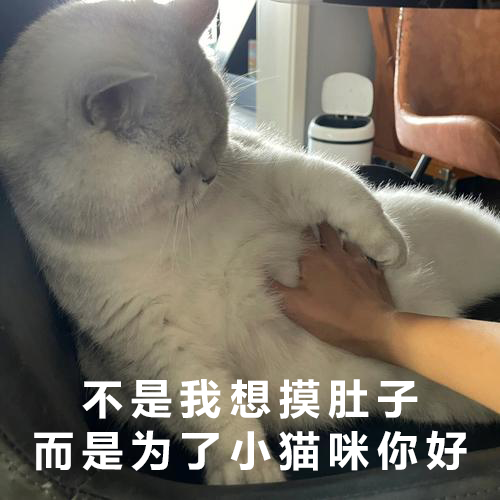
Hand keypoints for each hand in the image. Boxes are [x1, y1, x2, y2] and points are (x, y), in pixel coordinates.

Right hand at [271, 223, 396, 358]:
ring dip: (338, 237)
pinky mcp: (373, 271)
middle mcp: (336, 253)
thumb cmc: (332, 318)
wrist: (375, 327)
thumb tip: (258, 272)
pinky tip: (356, 257)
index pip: (302, 235)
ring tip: (332, 237)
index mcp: (315, 259)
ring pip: (346, 239)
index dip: (294, 228)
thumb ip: (275, 288)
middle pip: (326, 230)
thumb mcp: (295, 307)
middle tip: (310, 222)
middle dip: (317, 225)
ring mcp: (357, 260)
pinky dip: (357, 252)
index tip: (287, 223)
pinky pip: (364, 254)